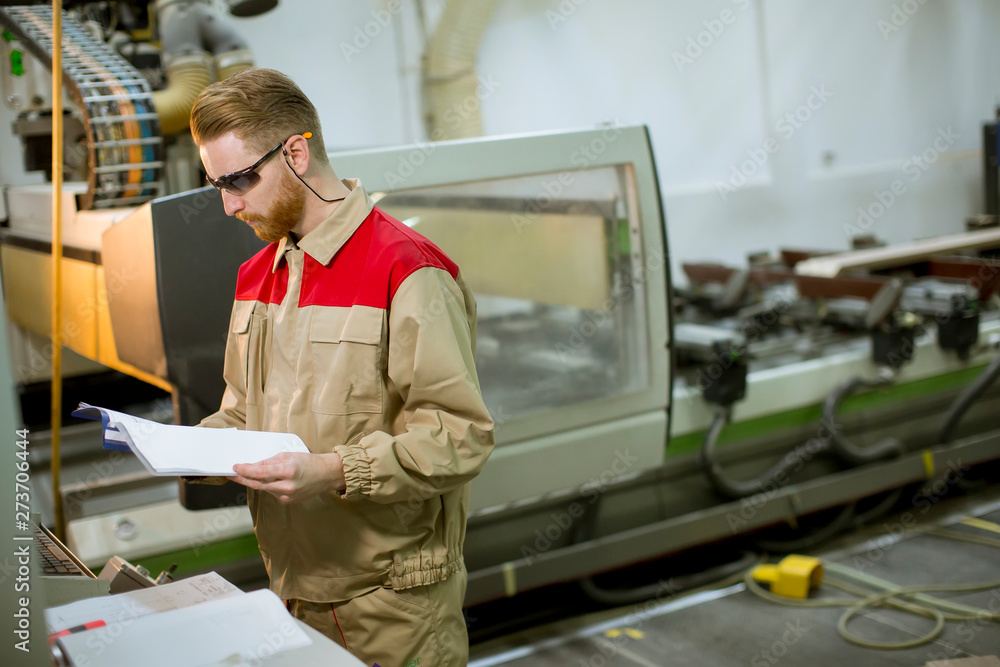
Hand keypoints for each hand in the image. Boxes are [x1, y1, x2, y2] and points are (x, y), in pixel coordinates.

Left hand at [230, 452, 345, 502]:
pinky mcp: (287, 501)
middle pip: (258, 484)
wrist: (325, 475)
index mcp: (287, 471)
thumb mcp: (288, 455)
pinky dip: (267, 486)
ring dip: (255, 482)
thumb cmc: (308, 462)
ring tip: (246, 475)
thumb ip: (270, 462)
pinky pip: (272, 493)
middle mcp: (286, 486)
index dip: (245, 470)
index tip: (235, 468)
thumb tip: (254, 466)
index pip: (260, 472)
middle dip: (243, 479)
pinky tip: (268, 481)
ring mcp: (286, 496)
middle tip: (232, 474)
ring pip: (264, 489)